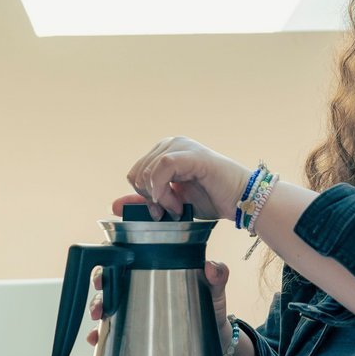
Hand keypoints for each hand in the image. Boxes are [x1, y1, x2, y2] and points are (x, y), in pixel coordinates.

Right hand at [87, 259, 230, 346]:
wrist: (214, 342)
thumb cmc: (210, 308)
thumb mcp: (215, 290)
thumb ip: (217, 276)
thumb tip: (211, 266)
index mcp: (156, 267)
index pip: (130, 251)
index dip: (115, 247)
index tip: (111, 243)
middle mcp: (140, 284)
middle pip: (111, 275)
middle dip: (100, 280)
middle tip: (101, 288)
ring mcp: (134, 307)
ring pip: (106, 301)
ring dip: (96, 306)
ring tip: (98, 316)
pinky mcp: (132, 329)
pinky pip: (111, 330)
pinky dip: (100, 334)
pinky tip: (97, 338)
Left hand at [127, 138, 250, 221]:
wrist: (240, 200)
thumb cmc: (210, 199)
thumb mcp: (170, 203)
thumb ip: (144, 201)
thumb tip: (114, 205)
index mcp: (165, 152)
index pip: (135, 172)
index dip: (142, 195)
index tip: (159, 211)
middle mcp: (172, 144)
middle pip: (137, 172)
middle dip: (149, 198)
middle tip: (169, 211)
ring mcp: (182, 146)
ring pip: (148, 170)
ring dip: (159, 197)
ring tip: (177, 207)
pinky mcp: (192, 154)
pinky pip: (163, 166)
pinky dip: (164, 189)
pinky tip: (178, 203)